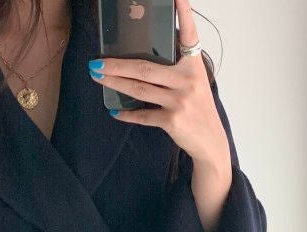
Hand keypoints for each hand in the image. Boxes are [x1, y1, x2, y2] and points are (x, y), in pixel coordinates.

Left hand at [87, 0, 230, 175]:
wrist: (210, 142)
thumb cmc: (198, 108)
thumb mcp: (194, 82)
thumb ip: (175, 68)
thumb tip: (141, 59)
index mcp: (194, 66)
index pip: (189, 35)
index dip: (183, 14)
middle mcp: (188, 80)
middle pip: (145, 67)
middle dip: (116, 65)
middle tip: (96, 62)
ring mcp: (180, 101)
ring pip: (139, 89)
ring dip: (114, 83)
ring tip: (97, 78)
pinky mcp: (172, 121)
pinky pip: (143, 115)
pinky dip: (127, 114)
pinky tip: (115, 111)